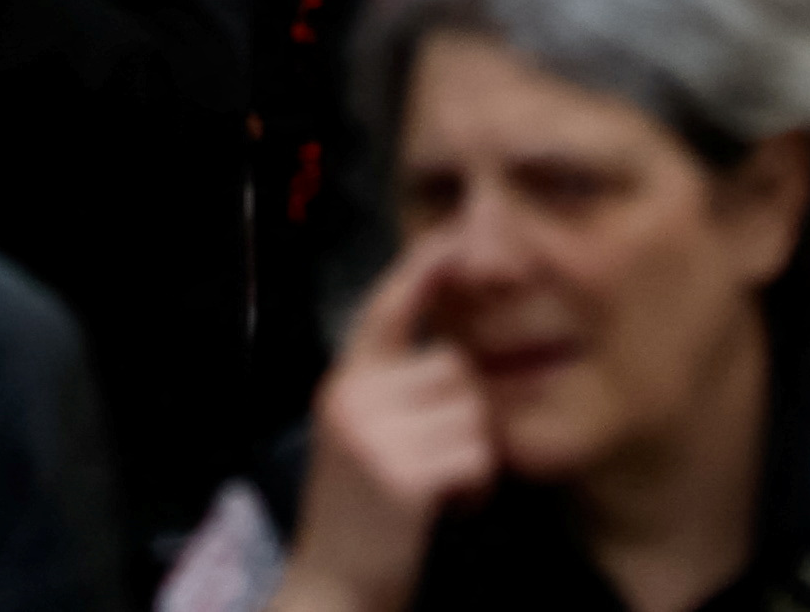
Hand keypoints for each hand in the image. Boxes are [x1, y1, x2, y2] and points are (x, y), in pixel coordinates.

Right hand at [282, 257, 500, 611]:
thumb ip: (394, 387)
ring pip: (473, 413)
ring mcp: (373, 434)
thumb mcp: (365, 433)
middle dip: (465, 414)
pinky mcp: (401, 475)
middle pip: (454, 367)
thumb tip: (455, 351)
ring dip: (472, 455)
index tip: (460, 232)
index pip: (386, 306)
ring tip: (439, 487)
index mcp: (344, 381)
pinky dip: (475, 488)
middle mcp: (351, 396)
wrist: (333, 587)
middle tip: (439, 462)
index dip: (426, 266)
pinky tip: (446, 508)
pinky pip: (476, 457)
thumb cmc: (363, 512)